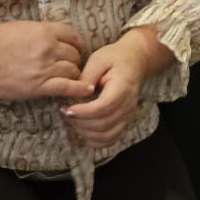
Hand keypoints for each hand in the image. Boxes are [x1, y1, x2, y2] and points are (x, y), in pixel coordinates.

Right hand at [0, 21, 84, 101]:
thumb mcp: (21, 27)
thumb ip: (41, 32)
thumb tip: (55, 38)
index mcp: (44, 30)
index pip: (72, 35)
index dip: (76, 43)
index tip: (75, 48)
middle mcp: (48, 48)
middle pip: (74, 54)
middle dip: (73, 59)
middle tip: (69, 64)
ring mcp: (45, 68)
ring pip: (73, 70)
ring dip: (73, 73)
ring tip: (69, 76)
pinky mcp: (40, 86)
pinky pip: (67, 87)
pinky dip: (79, 89)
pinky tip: (87, 90)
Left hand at [61, 28, 172, 148]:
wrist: (134, 61)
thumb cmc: (114, 58)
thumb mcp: (98, 60)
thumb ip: (87, 77)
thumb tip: (77, 94)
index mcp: (123, 87)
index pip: (103, 106)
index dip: (83, 112)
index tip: (66, 108)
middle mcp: (128, 104)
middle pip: (103, 124)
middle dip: (80, 122)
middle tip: (65, 112)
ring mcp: (128, 114)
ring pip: (107, 135)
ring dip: (86, 133)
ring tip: (72, 121)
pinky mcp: (124, 121)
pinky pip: (111, 139)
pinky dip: (95, 141)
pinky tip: (82, 133)